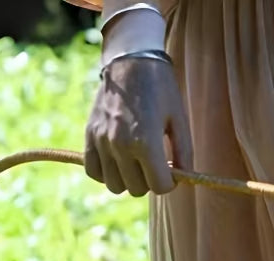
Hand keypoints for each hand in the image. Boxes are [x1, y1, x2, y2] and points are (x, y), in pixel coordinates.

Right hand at [84, 57, 192, 195]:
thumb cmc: (160, 87)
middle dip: (149, 180)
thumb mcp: (179, 118)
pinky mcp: (89, 137)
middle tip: (153, 162)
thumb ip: (183, 152)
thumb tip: (182, 178)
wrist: (130, 60)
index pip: (159, 186)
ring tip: (134, 162)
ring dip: (127, 179)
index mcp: (146, 142)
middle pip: (137, 189)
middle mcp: (121, 145)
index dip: (169, 182)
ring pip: (115, 186)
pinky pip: (94, 172)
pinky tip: (117, 160)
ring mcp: (102, 142)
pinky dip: (106, 172)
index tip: (170, 170)